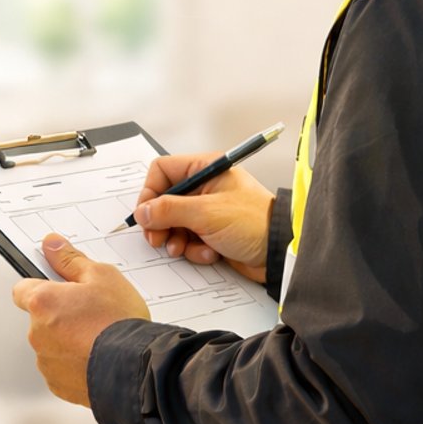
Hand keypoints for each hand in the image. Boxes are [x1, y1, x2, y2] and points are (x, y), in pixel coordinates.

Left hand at [12, 234, 150, 405]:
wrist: (136, 368)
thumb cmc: (120, 323)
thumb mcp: (102, 276)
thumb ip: (70, 260)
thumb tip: (52, 245)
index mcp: (42, 302)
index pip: (22, 290)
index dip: (42, 288)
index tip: (57, 289)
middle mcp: (37, 333)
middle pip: (40, 318)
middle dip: (59, 315)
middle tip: (89, 313)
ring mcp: (46, 361)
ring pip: (51, 345)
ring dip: (67, 340)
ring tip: (98, 337)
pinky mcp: (58, 384)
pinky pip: (61, 368)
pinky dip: (75, 363)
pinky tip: (97, 356)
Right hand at [134, 151, 274, 282]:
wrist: (280, 251)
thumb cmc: (253, 223)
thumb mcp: (205, 213)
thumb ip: (168, 210)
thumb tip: (142, 211)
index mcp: (205, 170)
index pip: (163, 171)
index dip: (150, 192)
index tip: (146, 214)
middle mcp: (205, 188)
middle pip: (164, 201)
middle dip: (160, 222)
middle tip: (158, 239)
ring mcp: (208, 211)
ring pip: (174, 224)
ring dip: (176, 240)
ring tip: (183, 248)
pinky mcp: (212, 233)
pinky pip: (189, 240)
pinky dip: (193, 249)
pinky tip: (209, 253)